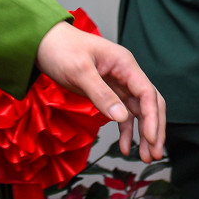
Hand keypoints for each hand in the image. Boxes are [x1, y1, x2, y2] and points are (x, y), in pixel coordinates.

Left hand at [35, 22, 166, 161]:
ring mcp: (118, 83)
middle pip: (149, 103)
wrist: (44, 42)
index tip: (152, 139)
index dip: (153, 118)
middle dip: (155, 129)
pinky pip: (123, 113)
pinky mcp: (108, 92)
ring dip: (144, 133)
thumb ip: (101, 95)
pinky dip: (126, 130)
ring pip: (139, 111)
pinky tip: (124, 147)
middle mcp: (126, 73)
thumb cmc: (61, 50)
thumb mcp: (79, 72)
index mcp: (124, 64)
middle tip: (154, 154)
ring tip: (145, 157)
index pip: (147, 93)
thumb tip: (122, 118)